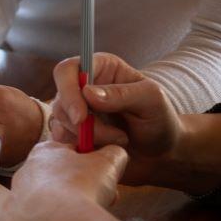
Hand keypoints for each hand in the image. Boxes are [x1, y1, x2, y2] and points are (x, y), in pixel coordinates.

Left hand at [0, 141, 126, 220]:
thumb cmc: (80, 189)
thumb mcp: (109, 163)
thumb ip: (113, 153)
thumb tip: (114, 153)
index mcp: (44, 153)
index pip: (66, 154)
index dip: (87, 166)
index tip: (99, 178)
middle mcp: (22, 175)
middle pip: (54, 181)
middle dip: (76, 191)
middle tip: (94, 203)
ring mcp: (12, 203)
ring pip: (40, 206)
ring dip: (59, 213)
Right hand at [49, 53, 181, 184]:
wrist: (160, 152)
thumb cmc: (160, 119)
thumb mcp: (151, 101)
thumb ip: (122, 94)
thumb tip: (87, 93)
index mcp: (101, 68)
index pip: (67, 70)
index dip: (68, 92)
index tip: (81, 118)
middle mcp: (83, 87)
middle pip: (61, 101)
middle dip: (85, 124)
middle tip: (116, 136)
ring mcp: (75, 111)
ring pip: (60, 123)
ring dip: (88, 138)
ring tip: (118, 141)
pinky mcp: (72, 133)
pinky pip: (61, 140)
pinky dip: (80, 147)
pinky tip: (103, 149)